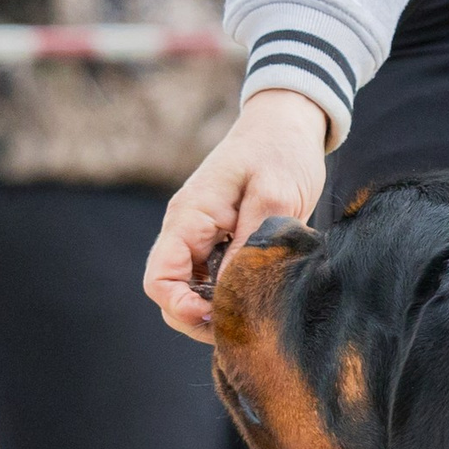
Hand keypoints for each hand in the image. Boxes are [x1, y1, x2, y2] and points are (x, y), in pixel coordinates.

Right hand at [143, 88, 331, 339]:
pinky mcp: (226, 241)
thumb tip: (237, 288)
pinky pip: (218, 278)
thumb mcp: (275, 193)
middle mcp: (188, 232)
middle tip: (247, 324)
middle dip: (202, 317)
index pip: (160, 279)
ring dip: (221, 307)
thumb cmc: (281, 151)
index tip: (217, 317)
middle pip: (174, 293)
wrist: (288, 123)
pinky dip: (235, 292)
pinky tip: (263, 294)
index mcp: (189, 218)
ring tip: (258, 312)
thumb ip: (252, 241)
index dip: (180, 307)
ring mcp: (205, 238)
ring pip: (196, 290)